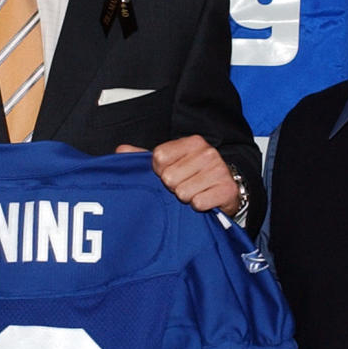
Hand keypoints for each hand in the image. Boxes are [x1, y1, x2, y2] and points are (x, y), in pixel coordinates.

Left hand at [116, 134, 239, 215]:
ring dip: (186, 198)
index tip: (166, 174)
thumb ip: (143, 157)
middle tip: (182, 186)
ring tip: (194, 193)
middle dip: (172, 187)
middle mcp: (207, 153)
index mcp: (191, 142)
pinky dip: (198, 206)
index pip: (159, 157)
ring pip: (183, 192)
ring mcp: (219, 170)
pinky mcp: (226, 189)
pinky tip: (203, 200)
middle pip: (169, 177)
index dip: (158, 171)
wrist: (225, 191)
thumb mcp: (169, 163)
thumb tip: (121, 151)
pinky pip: (198, 203)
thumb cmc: (193, 176)